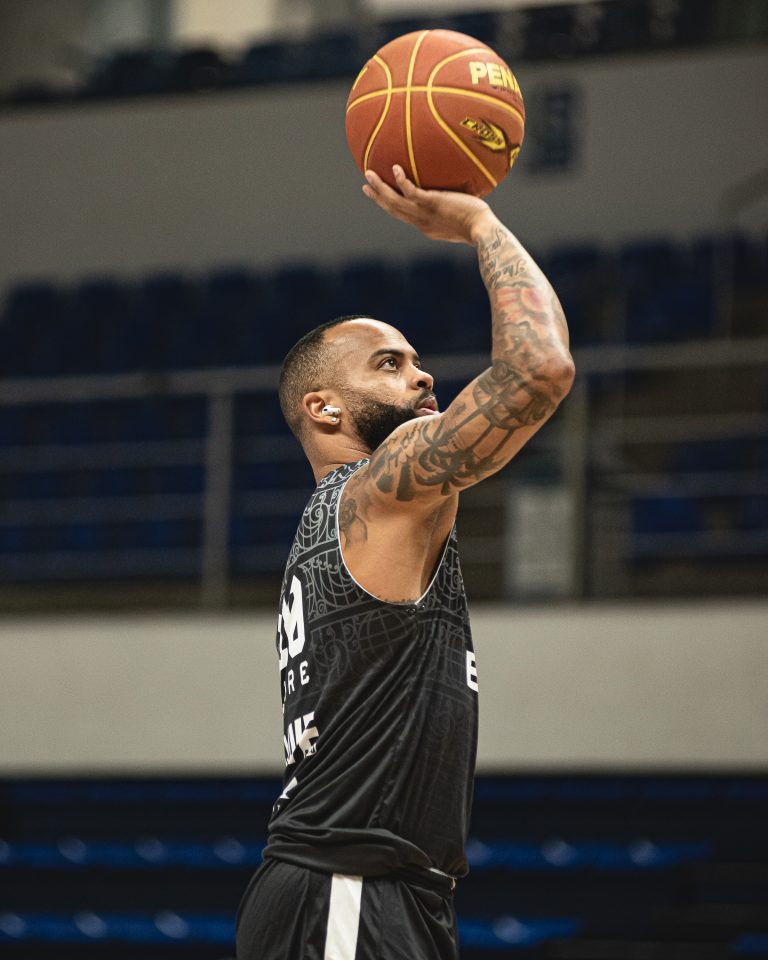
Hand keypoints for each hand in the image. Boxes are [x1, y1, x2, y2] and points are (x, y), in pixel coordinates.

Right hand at [362, 165, 497, 245]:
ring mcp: (424, 213)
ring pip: (395, 202)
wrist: (482, 231)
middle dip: (378, 197)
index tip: (382, 198)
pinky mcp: (431, 204)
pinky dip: (401, 181)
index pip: (405, 216)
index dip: (391, 206)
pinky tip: (395, 168)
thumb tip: (463, 196)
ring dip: (380, 189)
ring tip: (368, 174)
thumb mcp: (463, 219)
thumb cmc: (479, 225)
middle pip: (393, 209)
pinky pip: (411, 192)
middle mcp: (421, 222)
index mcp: (426, 227)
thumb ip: (457, 208)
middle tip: (365, 186)